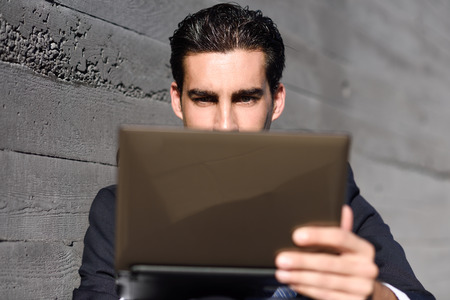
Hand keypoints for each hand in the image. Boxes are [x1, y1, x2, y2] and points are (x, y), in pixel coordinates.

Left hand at [275, 205, 393, 299]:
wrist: (370, 292)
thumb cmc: (350, 262)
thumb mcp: (348, 246)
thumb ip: (341, 229)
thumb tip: (342, 208)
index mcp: (364, 248)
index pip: (340, 237)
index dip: (317, 235)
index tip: (296, 236)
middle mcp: (367, 268)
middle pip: (328, 262)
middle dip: (301, 261)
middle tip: (281, 258)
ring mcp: (362, 288)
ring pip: (324, 281)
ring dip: (299, 277)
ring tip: (281, 272)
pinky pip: (325, 295)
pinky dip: (306, 288)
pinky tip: (293, 282)